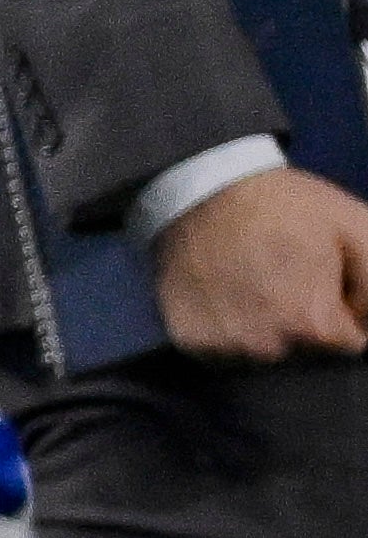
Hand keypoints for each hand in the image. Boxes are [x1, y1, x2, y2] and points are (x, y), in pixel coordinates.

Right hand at [154, 163, 367, 362]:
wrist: (200, 183)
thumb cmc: (284, 205)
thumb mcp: (355, 227)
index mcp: (313, 324)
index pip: (347, 343)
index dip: (338, 310)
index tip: (316, 279)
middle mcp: (265, 346)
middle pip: (303, 353)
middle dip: (301, 323)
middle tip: (282, 277)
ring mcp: (222, 345)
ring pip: (260, 354)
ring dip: (261, 330)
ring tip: (249, 284)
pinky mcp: (187, 340)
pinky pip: (220, 352)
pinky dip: (224, 331)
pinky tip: (222, 297)